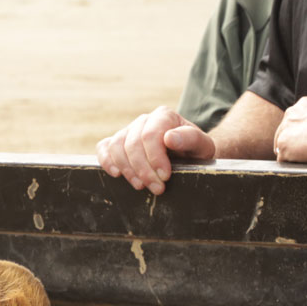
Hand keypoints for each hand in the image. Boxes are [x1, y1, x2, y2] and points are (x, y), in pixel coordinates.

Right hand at [96, 105, 214, 193]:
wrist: (190, 156)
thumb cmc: (196, 151)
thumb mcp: (202, 145)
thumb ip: (190, 138)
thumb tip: (170, 138)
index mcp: (164, 116)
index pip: (150, 135)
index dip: (154, 157)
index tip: (165, 176)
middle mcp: (144, 120)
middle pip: (132, 143)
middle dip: (143, 169)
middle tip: (157, 188)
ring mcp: (129, 131)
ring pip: (116, 146)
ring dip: (127, 169)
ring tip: (140, 185)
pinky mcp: (119, 143)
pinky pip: (104, 147)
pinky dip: (106, 160)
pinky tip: (116, 174)